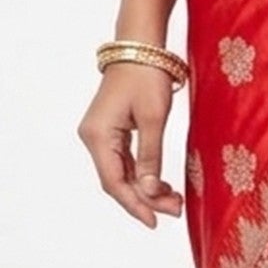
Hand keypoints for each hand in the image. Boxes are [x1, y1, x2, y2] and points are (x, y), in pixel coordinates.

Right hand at [77, 60, 184, 228]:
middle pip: (116, 180)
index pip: (114, 182)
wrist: (140, 46)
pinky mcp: (110, 131)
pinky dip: (142, 174)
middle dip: (145, 198)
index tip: (155, 221)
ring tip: (174, 201)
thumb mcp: (154, 118)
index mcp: (98, 135)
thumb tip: (148, 190)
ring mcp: (100, 134)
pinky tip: (160, 184)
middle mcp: (93, 138)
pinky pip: (123, 161)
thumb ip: (150, 157)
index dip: (135, 204)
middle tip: (175, 210)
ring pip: (121, 173)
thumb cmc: (147, 75)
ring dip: (145, 188)